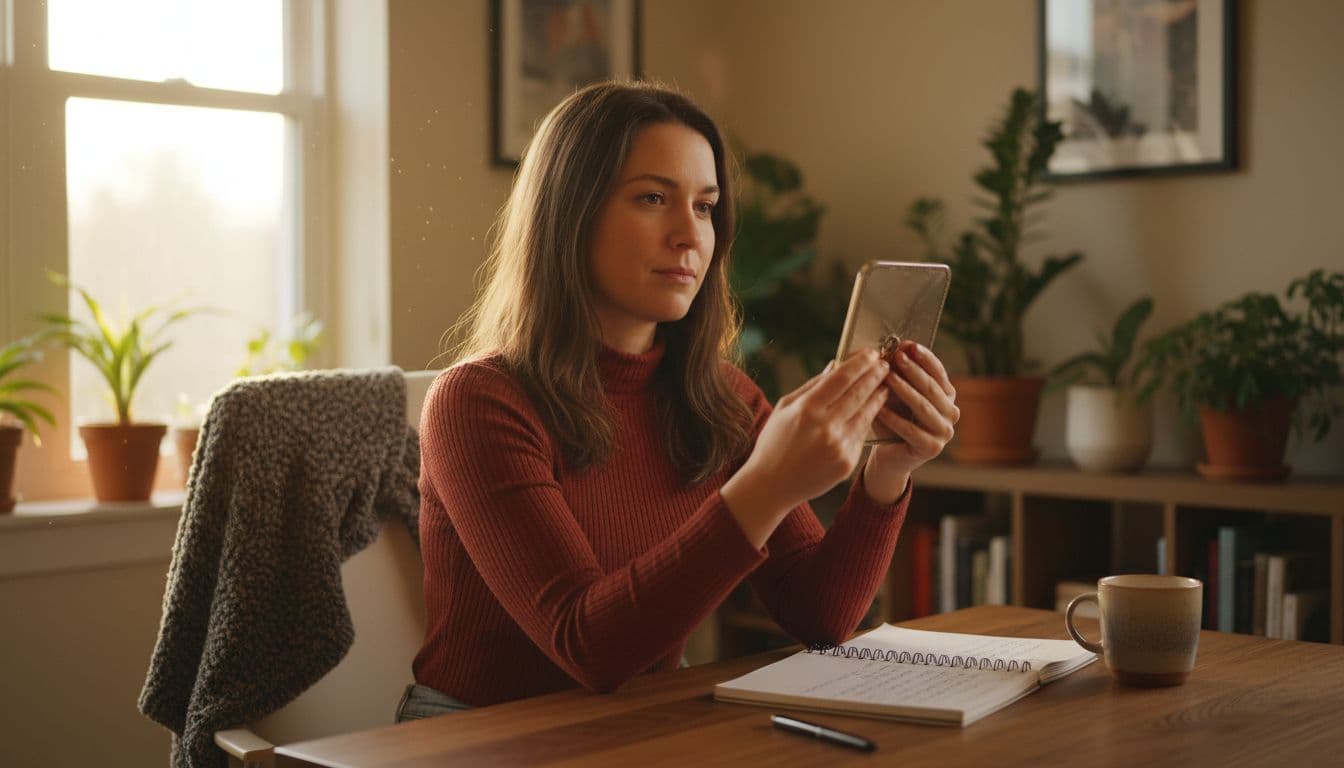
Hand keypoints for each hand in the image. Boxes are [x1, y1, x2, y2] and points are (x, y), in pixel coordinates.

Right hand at [721, 350, 889, 546]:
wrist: (772, 485)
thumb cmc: (774, 442)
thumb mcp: (785, 408)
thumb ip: (812, 385)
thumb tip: (836, 365)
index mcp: (807, 409)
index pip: (841, 378)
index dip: (860, 363)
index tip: (871, 353)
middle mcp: (825, 427)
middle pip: (859, 393)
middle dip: (874, 375)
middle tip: (885, 364)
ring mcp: (839, 446)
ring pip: (866, 414)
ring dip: (877, 397)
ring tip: (884, 385)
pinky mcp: (847, 462)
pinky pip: (861, 435)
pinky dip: (868, 419)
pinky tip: (873, 410)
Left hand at [864, 342, 958, 502]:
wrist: (890, 454)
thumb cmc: (892, 418)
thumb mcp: (895, 392)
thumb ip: (899, 372)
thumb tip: (896, 346)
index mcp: (947, 395)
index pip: (938, 372)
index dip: (924, 357)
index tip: (909, 345)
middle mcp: (952, 412)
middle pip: (931, 387)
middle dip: (913, 370)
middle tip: (897, 356)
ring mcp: (945, 432)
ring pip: (923, 406)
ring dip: (904, 390)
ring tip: (887, 377)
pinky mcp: (932, 448)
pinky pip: (911, 430)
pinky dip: (894, 418)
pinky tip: (880, 408)